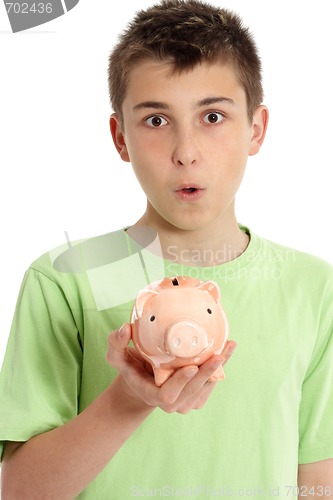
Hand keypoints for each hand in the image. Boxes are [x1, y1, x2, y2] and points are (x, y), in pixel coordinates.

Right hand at [106, 323, 235, 413]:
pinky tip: (227, 351)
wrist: (143, 381)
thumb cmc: (130, 367)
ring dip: (219, 368)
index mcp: (153, 395)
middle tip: (218, 354)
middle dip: (207, 373)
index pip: (168, 395)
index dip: (180, 382)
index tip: (191, 367)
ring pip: (205, 388)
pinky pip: (211, 386)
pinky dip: (221, 369)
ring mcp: (186, 403)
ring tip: (229, 347)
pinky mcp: (197, 398)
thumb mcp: (117, 357)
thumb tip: (125, 328)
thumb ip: (116, 343)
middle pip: (193, 391)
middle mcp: (171, 404)